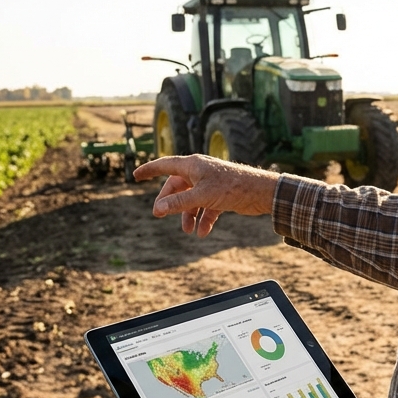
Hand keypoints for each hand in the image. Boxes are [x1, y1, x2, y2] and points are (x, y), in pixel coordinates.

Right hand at [133, 155, 279, 236]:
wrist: (261, 192)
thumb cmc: (232, 188)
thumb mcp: (201, 197)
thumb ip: (179, 203)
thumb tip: (158, 209)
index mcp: (193, 165)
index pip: (165, 165)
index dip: (149, 170)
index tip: (136, 175)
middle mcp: (200, 172)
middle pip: (177, 186)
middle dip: (169, 202)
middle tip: (159, 215)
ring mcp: (210, 183)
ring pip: (191, 199)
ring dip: (188, 215)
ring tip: (188, 230)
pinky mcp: (221, 195)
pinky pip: (206, 207)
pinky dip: (203, 219)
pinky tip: (203, 232)